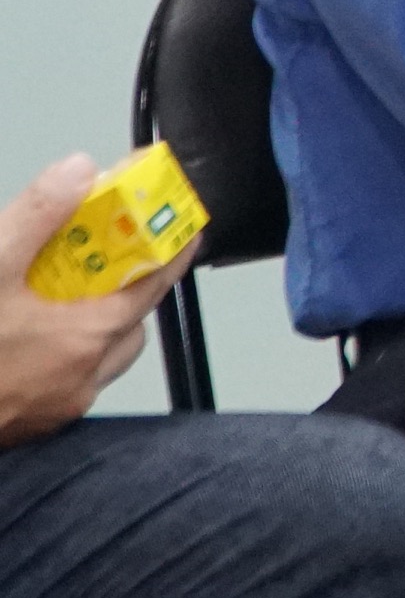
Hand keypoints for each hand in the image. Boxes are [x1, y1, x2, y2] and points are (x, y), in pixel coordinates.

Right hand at [0, 156, 192, 448]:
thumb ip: (37, 218)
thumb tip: (77, 172)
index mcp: (84, 337)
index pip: (153, 287)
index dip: (171, 253)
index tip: (185, 231)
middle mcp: (80, 379)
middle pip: (129, 327)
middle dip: (127, 293)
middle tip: (101, 263)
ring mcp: (55, 407)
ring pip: (100, 360)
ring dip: (93, 328)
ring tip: (58, 298)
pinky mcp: (28, 425)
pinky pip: (66, 384)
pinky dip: (61, 357)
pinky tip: (27, 338)